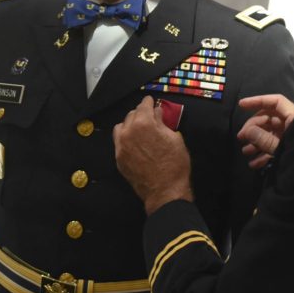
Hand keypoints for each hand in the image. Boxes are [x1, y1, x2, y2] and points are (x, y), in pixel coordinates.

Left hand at [114, 96, 193, 214]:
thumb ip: (163, 123)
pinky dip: (126, 138)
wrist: (165, 191)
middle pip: (132, 115)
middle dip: (141, 113)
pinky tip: (135, 142)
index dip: (149, 101)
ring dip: (130, 124)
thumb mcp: (175, 139)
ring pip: (121, 127)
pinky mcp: (118, 159)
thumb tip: (157, 113)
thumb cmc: (175, 165)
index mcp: (144, 124)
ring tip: (140, 129)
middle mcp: (128, 132)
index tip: (151, 100)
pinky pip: (119, 142)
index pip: (144, 105)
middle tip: (149, 116)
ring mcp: (121, 146)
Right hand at [237, 94, 293, 168]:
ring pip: (269, 134)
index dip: (258, 100)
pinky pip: (275, 147)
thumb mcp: (281, 146)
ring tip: (246, 152)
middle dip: (253, 128)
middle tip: (241, 138)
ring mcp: (291, 136)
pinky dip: (264, 154)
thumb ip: (263, 138)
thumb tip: (247, 131)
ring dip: (256, 143)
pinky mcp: (290, 149)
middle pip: (268, 119)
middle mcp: (292, 124)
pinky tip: (254, 164)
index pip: (275, 101)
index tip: (241, 105)